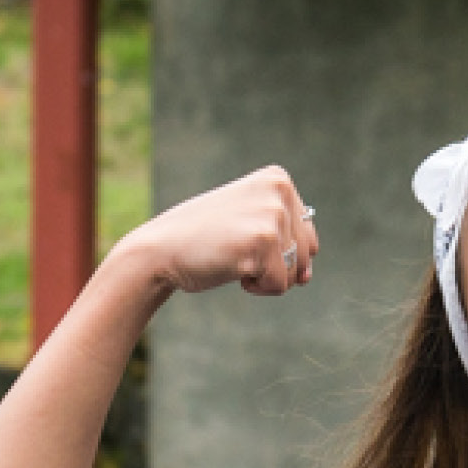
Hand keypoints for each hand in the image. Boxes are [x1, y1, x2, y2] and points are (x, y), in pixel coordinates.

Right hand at [104, 166, 321, 299]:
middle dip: (274, 264)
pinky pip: (279, 285)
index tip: (240, 234)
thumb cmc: (204, 239)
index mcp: (278, 179)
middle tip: (234, 247)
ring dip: (264, 276)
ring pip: (295, 272)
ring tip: (232, 255)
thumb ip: (286, 240)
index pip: (307, 235)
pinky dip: (256, 288)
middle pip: (306, 253)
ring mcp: (272, 215)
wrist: (159, 249)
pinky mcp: (263, 242)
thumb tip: (307, 276)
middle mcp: (279, 191)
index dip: (277, 249)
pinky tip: (230, 267)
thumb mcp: (249, 221)